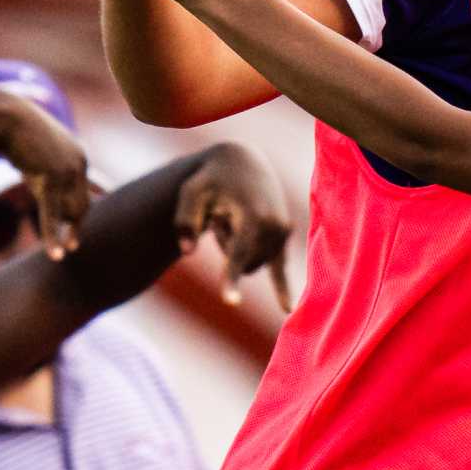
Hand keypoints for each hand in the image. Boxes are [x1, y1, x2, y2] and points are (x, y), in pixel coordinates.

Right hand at [0, 87, 90, 259]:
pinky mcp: (51, 179)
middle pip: (81, 203)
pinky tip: (56, 254)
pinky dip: (53, 236)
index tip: (74, 226)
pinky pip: (52, 214)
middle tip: (73, 246)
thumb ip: (44, 168)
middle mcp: (79, 163)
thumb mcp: (34, 151)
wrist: (1, 113)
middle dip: (75, 225)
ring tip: (64, 252)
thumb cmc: (12, 129)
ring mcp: (67, 171)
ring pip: (70, 212)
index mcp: (78, 155)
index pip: (83, 190)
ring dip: (65, 234)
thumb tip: (45, 186)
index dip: (78, 210)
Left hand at [175, 143, 294, 310]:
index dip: (230, 279)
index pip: (238, 254)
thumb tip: (186, 252)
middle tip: (220, 215)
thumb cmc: (211, 178)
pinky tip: (286, 308)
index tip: (231, 303)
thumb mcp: (190, 192)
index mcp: (254, 215)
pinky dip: (283, 288)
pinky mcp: (284, 234)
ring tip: (234, 217)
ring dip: (238, 249)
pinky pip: (281, 268)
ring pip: (253, 264)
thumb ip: (184, 221)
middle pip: (242, 264)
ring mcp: (283, 230)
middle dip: (226, 247)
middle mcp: (274, 225)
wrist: (242, 161)